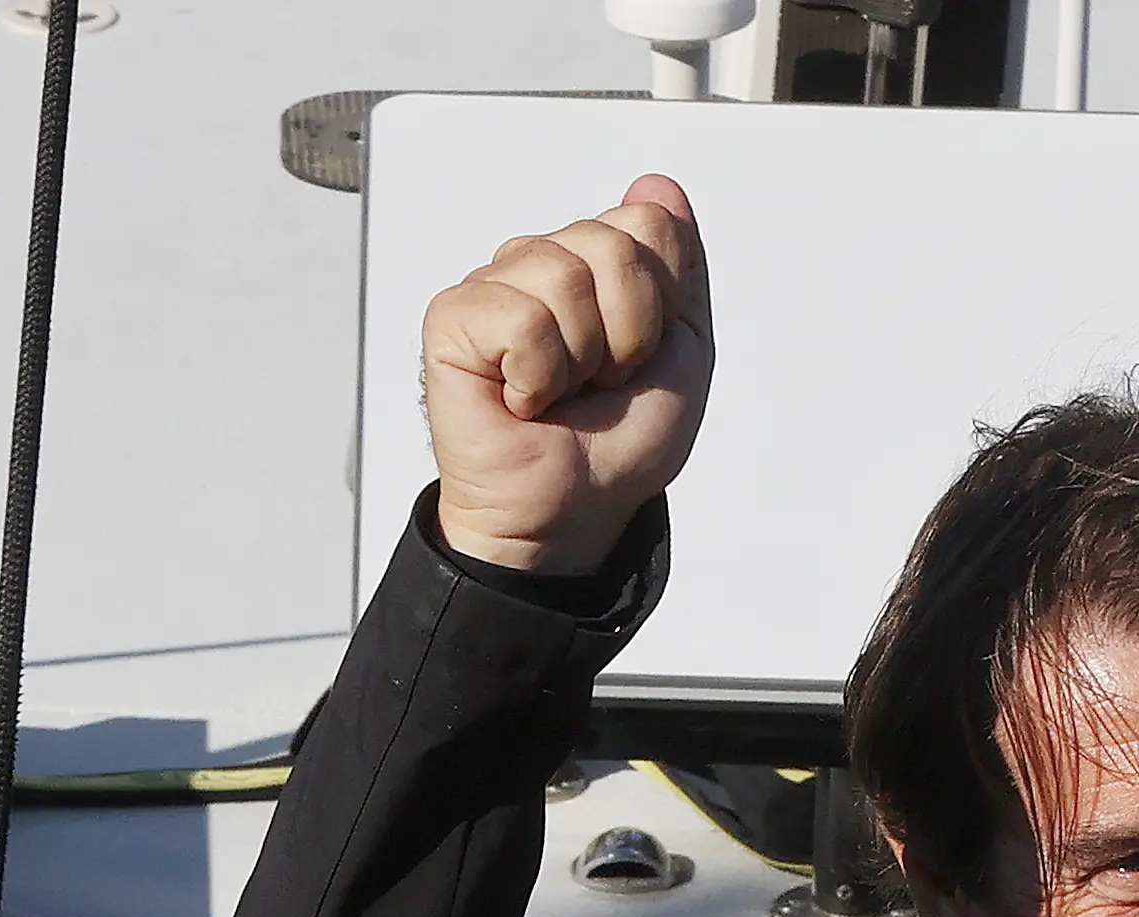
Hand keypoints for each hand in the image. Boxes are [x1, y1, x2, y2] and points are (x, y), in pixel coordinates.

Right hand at [423, 174, 713, 575]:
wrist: (575, 509)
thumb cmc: (618, 441)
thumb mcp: (684, 350)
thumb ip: (679, 265)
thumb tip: (658, 187)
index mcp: (595, 263)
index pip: (649, 225)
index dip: (660, 304)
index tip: (641, 355)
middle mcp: (541, 262)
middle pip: (611, 245)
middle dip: (627, 334)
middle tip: (599, 380)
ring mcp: (495, 286)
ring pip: (563, 275)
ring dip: (580, 358)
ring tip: (560, 391)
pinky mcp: (454, 319)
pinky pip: (521, 318)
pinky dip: (538, 375)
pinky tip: (523, 399)